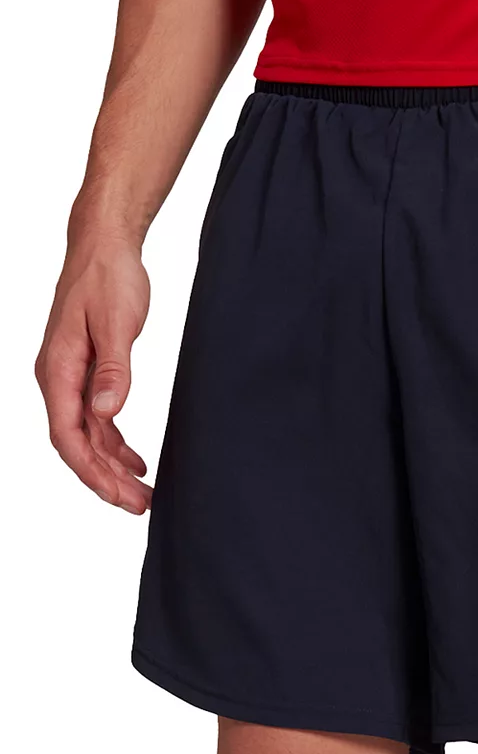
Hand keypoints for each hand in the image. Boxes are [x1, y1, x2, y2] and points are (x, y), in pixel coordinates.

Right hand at [36, 231, 152, 513]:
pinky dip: (116, 444)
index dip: (92, 472)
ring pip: (89, 436)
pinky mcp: (88, 372)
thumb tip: (106, 412)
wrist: (105, 247)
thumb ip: (113, 369)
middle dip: (107, 480)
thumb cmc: (108, 278)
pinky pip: (97, 421)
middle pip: (78, 444)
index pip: (68, 436)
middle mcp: (58, 379)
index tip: (119, 496)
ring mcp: (71, 378)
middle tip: (142, 506)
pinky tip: (137, 461)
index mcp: (58, 370)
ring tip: (143, 493)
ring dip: (114, 467)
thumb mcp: (116, 322)